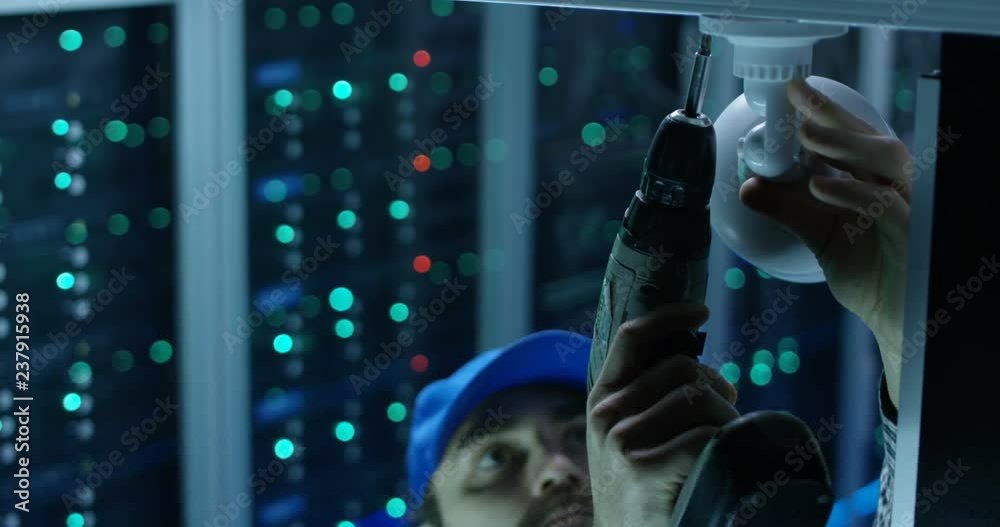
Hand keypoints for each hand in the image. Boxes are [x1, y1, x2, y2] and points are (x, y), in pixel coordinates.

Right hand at [586, 304, 738, 525]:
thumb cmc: (643, 491)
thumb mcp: (631, 438)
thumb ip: (652, 400)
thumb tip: (706, 374)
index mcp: (602, 400)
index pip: (632, 337)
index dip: (669, 316)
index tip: (701, 310)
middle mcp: (606, 414)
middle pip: (683, 369)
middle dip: (717, 387)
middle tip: (727, 414)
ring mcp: (623, 442)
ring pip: (701, 400)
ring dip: (728, 421)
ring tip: (726, 446)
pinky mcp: (646, 469)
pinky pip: (707, 437)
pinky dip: (724, 449)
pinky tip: (719, 468)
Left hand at [739, 77, 911, 409]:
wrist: (896, 320)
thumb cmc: (870, 274)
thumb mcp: (819, 235)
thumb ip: (787, 209)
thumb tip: (749, 186)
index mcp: (876, 182)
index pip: (854, 138)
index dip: (827, 112)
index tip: (793, 91)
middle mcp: (897, 187)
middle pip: (872, 139)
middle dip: (834, 116)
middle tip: (797, 101)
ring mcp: (909, 207)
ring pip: (886, 159)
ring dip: (843, 145)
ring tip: (806, 135)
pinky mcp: (912, 234)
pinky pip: (885, 205)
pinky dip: (851, 192)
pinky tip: (820, 186)